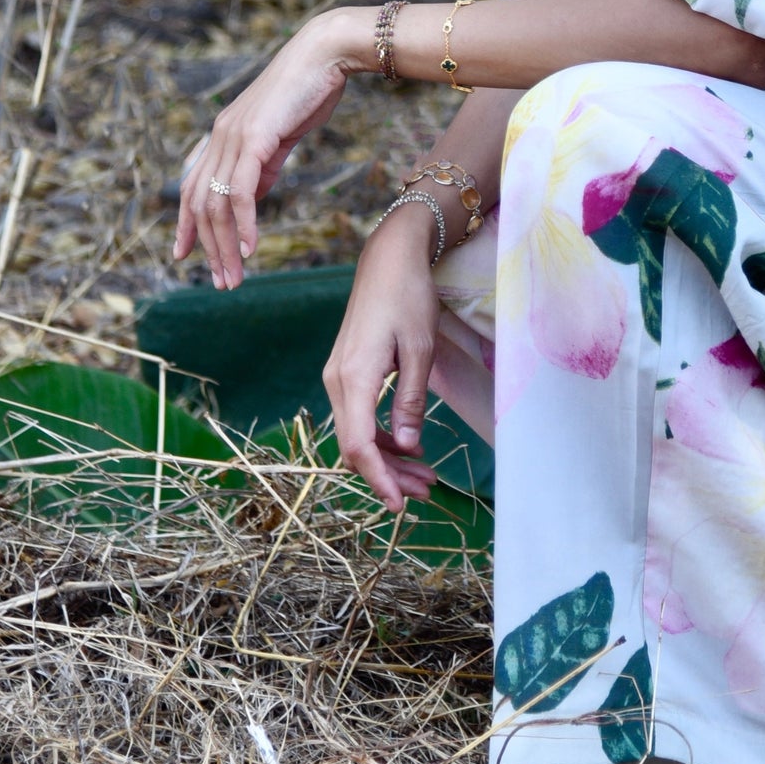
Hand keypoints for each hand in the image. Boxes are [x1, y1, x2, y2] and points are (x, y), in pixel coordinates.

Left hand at [174, 12, 356, 287]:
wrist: (324, 56)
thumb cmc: (309, 91)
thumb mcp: (280, 136)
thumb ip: (263, 165)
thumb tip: (251, 195)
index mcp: (222, 135)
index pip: (193, 187)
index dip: (186, 224)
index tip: (184, 255)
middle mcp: (219, 137)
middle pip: (200, 204)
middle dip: (208, 248)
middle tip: (222, 281)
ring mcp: (233, 137)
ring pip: (217, 205)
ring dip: (225, 247)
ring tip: (234, 276)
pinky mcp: (254, 139)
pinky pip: (241, 192)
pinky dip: (243, 224)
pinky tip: (250, 247)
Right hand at [322, 208, 441, 511]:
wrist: (388, 259)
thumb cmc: (408, 297)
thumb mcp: (420, 349)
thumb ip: (410, 401)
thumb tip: (407, 448)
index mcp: (353, 377)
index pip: (357, 445)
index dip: (378, 479)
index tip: (399, 504)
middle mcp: (337, 381)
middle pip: (355, 445)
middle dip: (389, 474)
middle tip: (427, 493)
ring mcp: (338, 376)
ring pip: (357, 433)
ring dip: (388, 458)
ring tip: (425, 477)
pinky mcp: (347, 371)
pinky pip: (359, 415)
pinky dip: (381, 436)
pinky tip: (409, 446)